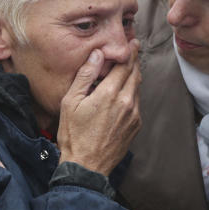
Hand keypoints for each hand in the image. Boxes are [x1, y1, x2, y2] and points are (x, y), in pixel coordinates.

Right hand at [57, 41, 141, 175]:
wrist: (86, 166)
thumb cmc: (74, 134)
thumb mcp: (71, 102)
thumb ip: (85, 76)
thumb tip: (97, 55)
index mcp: (110, 93)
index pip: (125, 65)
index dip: (130, 52)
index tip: (133, 42)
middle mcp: (126, 102)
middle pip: (135, 74)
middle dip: (134, 61)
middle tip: (134, 50)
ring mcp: (133, 115)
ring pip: (137, 89)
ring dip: (134, 77)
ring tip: (129, 69)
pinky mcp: (136, 126)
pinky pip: (136, 104)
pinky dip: (132, 94)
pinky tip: (124, 94)